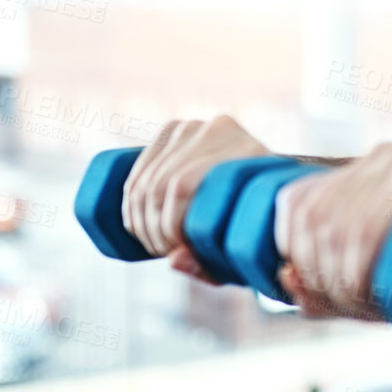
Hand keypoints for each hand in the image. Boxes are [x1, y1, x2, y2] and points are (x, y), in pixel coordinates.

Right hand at [121, 116, 269, 274]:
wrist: (262, 187)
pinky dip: (129, 207)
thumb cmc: (256, 226)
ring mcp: (192, 127)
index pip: (184, 186)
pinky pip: (136, 173)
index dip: (171, 226)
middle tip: (166, 251)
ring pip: (145, 181)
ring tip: (157, 245)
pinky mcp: (171, 131)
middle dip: (154, 228)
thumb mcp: (244, 252)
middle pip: (161, 184)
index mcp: (247, 150)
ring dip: (139, 222)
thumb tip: (173, 259)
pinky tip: (138, 228)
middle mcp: (220, 128)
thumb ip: (213, 264)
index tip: (179, 250)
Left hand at [273, 142, 391, 319]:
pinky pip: (366, 230)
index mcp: (367, 172)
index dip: (291, 252)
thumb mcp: (387, 279)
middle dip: (317, 275)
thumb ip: (335, 283)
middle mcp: (380, 161)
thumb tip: (285, 283)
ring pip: (334, 228)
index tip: (312, 290)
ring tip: (372, 308)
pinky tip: (376, 295)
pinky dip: (358, 273)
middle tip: (352, 307)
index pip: (294, 203)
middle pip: (309, 218)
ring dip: (340, 282)